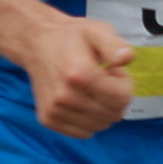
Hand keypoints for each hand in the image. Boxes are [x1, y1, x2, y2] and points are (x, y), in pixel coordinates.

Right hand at [21, 17, 134, 138]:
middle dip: (116, 97)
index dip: (125, 84)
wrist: (36, 43)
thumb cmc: (71, 37)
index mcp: (79, 74)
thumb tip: (126, 59)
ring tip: (91, 88)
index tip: (113, 71)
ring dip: (102, 109)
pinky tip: (82, 99)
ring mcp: (55, 110)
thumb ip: (115, 45)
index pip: (121, 98)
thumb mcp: (97, 31)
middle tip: (103, 78)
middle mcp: (65, 96)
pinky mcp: (48, 119)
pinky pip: (84, 132)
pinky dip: (89, 120)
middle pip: (113, 114)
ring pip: (100, 125)